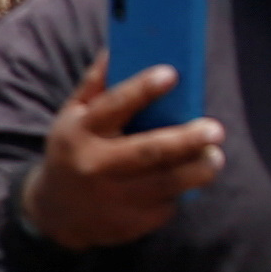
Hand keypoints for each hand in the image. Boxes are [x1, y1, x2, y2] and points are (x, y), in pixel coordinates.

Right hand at [15, 54, 223, 250]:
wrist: (55, 213)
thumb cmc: (73, 151)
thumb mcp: (72, 117)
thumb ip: (95, 84)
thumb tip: (117, 48)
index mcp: (81, 132)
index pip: (114, 105)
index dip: (143, 89)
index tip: (172, 74)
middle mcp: (95, 165)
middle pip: (148, 151)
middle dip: (186, 140)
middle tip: (215, 129)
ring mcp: (113, 198)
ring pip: (165, 184)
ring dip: (197, 170)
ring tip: (214, 157)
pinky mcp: (129, 223)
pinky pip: (164, 205)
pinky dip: (180, 192)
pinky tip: (186, 181)